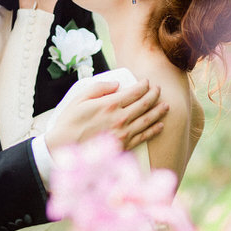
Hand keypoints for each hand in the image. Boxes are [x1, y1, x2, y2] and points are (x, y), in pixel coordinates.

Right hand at [45, 78, 167, 158]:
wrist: (64, 148)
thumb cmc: (70, 122)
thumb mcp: (79, 98)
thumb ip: (99, 87)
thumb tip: (117, 84)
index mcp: (110, 104)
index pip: (135, 92)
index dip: (144, 85)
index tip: (147, 82)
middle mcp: (120, 118)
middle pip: (144, 104)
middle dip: (154, 94)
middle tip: (158, 89)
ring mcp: (124, 133)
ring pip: (148, 119)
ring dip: (159, 111)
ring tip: (166, 105)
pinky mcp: (124, 146)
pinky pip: (144, 137)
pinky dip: (154, 130)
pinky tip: (160, 125)